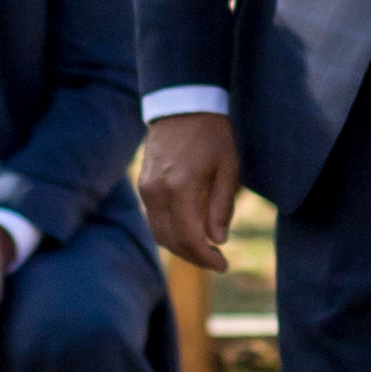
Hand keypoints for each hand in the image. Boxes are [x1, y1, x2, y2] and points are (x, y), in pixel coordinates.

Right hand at [134, 110, 240, 265]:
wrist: (182, 106)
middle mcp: (157, 192)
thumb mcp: (227, 168)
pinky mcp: (143, 185)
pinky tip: (190, 231)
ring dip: (181, 248)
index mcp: (181, 188)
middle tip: (217, 261)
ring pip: (160, 234)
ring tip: (205, 249)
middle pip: (172, 242)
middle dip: (195, 258)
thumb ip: (221, 206)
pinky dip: (171, 232)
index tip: (224, 265)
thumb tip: (218, 240)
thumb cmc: (211, 135)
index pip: (190, 238)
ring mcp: (146, 189)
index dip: (207, 258)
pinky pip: (154, 220)